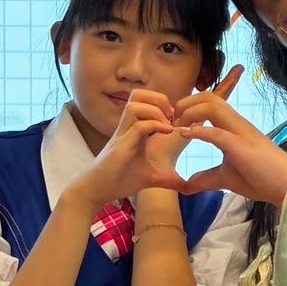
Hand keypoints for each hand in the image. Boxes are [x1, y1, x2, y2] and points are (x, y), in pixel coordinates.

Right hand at [72, 92, 186, 209]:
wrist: (99, 190)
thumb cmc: (120, 180)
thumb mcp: (151, 177)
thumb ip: (169, 179)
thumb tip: (187, 187)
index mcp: (134, 129)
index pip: (144, 101)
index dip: (162, 104)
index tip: (175, 119)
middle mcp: (127, 127)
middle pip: (137, 95)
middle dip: (158, 99)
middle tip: (171, 115)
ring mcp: (122, 134)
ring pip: (135, 104)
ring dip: (155, 110)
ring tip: (168, 124)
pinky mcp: (121, 146)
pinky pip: (137, 125)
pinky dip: (154, 125)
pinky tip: (166, 133)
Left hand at [173, 79, 286, 204]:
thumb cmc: (262, 179)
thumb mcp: (226, 178)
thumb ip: (205, 178)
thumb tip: (186, 185)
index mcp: (233, 128)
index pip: (209, 103)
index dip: (189, 106)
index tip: (174, 121)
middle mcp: (237, 124)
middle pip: (208, 97)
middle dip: (186, 102)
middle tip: (172, 120)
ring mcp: (241, 133)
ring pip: (212, 106)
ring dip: (190, 112)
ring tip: (178, 127)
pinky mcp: (242, 147)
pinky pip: (217, 133)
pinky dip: (199, 131)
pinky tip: (185, 135)